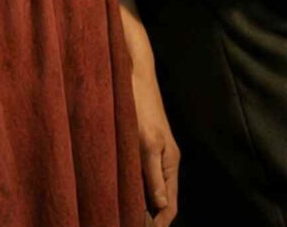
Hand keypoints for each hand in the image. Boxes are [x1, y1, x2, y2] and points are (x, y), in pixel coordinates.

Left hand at [132, 55, 180, 226]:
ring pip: (148, 189)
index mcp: (170, 163)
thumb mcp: (145, 142)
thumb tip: (161, 206)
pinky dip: (132, 188)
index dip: (159, 223)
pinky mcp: (140, 145)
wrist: (131, 75)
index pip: (170, 204)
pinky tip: (116, 192)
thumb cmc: (139, 106)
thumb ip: (152, 174)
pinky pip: (138, 175)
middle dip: (149, 217)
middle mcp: (164, 161)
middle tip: (126, 224)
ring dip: (138, 204)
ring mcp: (152, 154)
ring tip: (120, 215)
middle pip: (160, 200)